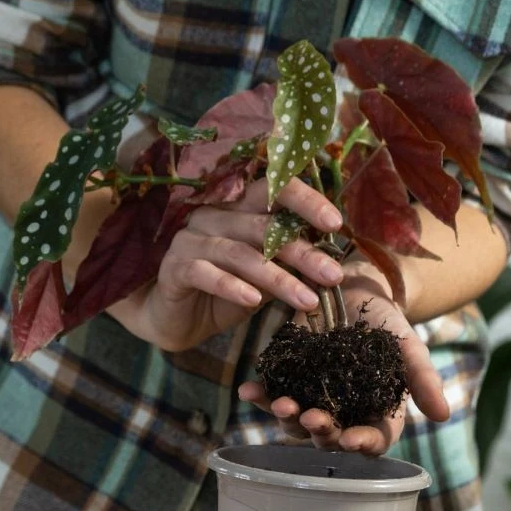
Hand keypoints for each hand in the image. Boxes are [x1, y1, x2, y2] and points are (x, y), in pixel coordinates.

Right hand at [115, 176, 344, 351]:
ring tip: (307, 301)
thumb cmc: (224, 293)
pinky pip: (205, 273)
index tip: (336, 224)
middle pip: (263, 226)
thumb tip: (331, 262)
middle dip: (302, 252)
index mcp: (238, 209)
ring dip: (277, 278)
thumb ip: (287, 264)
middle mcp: (214, 216)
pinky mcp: (174, 267)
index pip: (273, 189)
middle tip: (333, 274)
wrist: (176, 320)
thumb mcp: (263, 279)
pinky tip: (254, 302)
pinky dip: (232, 287)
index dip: (305, 201)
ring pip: (240, 253)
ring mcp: (191, 240)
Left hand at [238, 258, 449, 454]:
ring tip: (278, 403)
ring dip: (285, 417)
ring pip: (296, 421)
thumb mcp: (408, 345)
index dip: (362, 444)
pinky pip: (271, 393)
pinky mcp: (287, 378)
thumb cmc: (385, 320)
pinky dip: (259, 395)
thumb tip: (444, 415)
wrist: (351, 288)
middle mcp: (342, 412)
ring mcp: (312, 396)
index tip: (351, 439)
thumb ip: (423, 378)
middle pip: (329, 436)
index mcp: (375, 412)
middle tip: (311, 417)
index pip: (373, 440)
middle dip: (319, 431)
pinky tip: (248, 390)